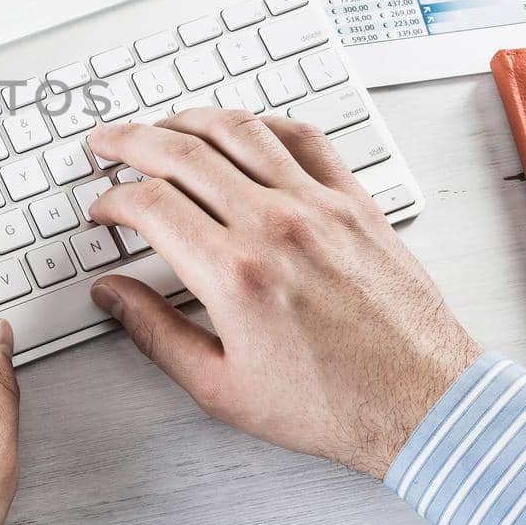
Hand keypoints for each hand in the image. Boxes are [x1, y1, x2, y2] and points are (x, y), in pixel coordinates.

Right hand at [86, 110, 480, 479]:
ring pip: (239, 130)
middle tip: (107, 143)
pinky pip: (303, 137)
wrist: (422, 404)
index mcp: (234, 274)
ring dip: (188, 119)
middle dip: (130, 141)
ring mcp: (318, 207)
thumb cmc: (332, 405)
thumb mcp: (221, 388)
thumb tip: (113, 294)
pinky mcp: (355, 202)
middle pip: (182, 152)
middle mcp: (274, 226)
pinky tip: (242, 129)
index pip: (150, 205)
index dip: (111, 200)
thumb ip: (155, 334)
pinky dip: (262, 123)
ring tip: (162, 126)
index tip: (102, 209)